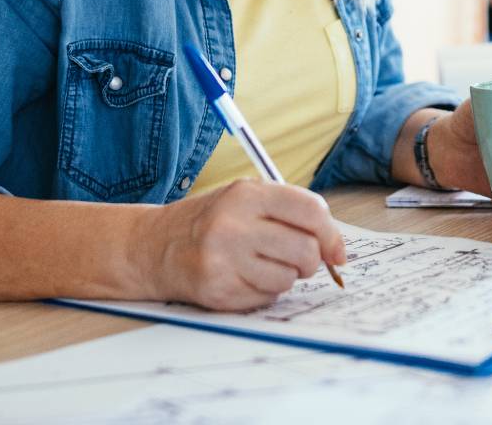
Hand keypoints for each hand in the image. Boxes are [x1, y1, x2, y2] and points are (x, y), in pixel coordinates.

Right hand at [143, 179, 346, 311]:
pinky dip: (264, 291)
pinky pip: (267, 297)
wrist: (154, 247)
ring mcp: (224, 260)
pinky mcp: (218, 292)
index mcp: (246, 194)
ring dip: (285, 276)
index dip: (332, 235)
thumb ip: (290, 212)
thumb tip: (336, 249)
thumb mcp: (245, 198)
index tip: (337, 252)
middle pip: (305, 251)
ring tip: (261, 264)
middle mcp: (233, 225)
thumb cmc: (211, 221)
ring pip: (289, 278)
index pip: (310, 212)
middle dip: (311, 260)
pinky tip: (242, 277)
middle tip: (297, 259)